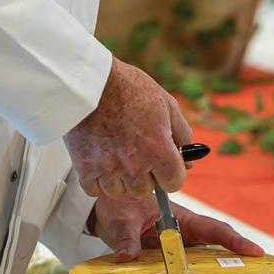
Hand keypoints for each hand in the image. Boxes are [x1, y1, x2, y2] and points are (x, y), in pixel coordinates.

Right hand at [64, 57, 188, 199]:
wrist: (91, 81)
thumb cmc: (129, 88)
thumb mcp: (167, 105)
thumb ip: (182, 135)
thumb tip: (188, 160)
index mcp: (158, 150)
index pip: (174, 183)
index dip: (170, 172)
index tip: (163, 163)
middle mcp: (134, 164)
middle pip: (146, 190)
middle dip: (144, 175)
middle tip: (136, 153)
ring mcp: (108, 168)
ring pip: (120, 192)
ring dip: (120, 179)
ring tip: (117, 154)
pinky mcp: (85, 167)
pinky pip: (95, 189)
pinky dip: (98, 180)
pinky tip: (101, 160)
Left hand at [90, 193, 265, 262]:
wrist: (108, 210)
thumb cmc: (118, 207)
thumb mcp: (121, 220)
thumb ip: (126, 238)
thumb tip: (126, 256)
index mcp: (181, 217)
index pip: (214, 229)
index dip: (235, 241)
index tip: (256, 252)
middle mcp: (185, 232)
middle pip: (217, 247)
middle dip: (238, 261)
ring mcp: (179, 247)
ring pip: (205, 261)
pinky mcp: (170, 259)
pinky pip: (188, 271)